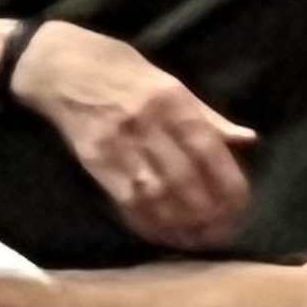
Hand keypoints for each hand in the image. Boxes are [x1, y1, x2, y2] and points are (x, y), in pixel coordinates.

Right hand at [11, 23, 257, 251]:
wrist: (59, 66)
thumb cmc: (121, 69)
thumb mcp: (171, 82)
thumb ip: (208, 116)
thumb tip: (248, 140)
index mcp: (172, 101)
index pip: (207, 149)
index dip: (227, 182)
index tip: (240, 206)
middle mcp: (147, 123)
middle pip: (184, 177)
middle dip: (207, 211)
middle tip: (221, 231)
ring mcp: (117, 143)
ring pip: (155, 193)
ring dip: (179, 222)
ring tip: (197, 239)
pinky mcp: (93, 160)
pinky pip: (123, 199)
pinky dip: (145, 221)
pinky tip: (161, 235)